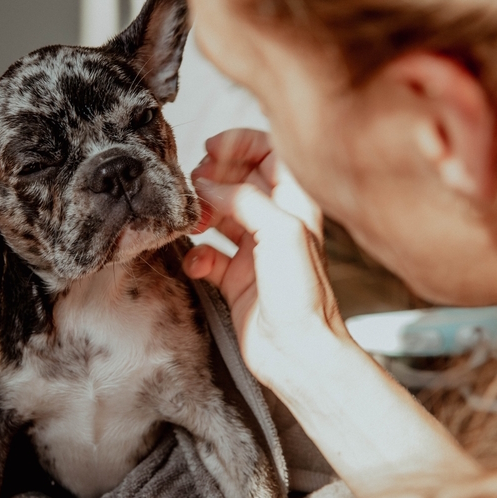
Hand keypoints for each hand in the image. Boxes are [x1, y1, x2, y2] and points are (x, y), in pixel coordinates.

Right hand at [183, 129, 347, 386]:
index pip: (270, 154)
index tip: (212, 148)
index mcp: (296, 204)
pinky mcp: (236, 279)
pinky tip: (197, 263)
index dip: (241, 144)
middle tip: (196, 183)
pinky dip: (197, 255)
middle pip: (240, 181)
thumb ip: (244, 199)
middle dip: (215, 177)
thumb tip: (210, 185)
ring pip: (221, 215)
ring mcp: (255, 251)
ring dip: (202, 213)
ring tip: (193, 219)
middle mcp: (276, 223)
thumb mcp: (280, 231)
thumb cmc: (303, 296)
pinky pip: (209, 255)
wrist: (298, 353)